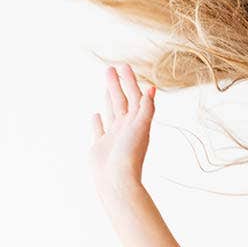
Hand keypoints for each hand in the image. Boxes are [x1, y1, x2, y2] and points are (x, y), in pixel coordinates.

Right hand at [90, 64, 155, 196]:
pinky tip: (96, 114)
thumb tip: (151, 89)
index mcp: (136, 122)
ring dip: (109, 97)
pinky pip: (99, 130)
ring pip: (111, 112)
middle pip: (121, 100)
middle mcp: (126, 127)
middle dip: (117, 84)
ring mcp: (113, 136)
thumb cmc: (130, 155)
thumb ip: (146, 109)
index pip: (133, 96)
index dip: (129, 81)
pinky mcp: (100, 146)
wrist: (117, 180)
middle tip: (109, 68)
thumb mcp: (141, 128)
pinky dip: (98, 121)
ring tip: (107, 85)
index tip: (123, 66)